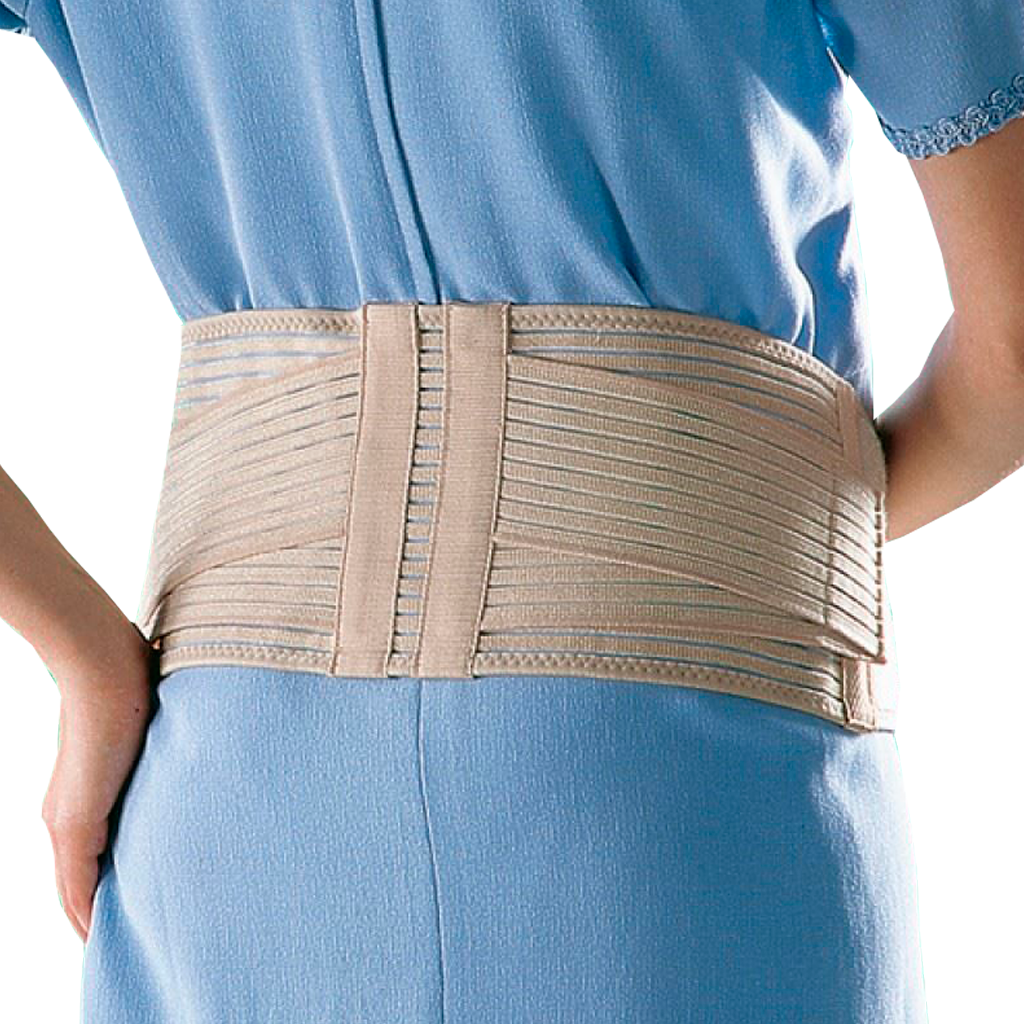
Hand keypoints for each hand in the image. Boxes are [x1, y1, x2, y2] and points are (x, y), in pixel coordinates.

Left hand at [39, 619, 156, 942]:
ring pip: (75, 888)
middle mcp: (68, 813)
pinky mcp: (72, 822)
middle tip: (138, 934)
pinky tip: (98, 933)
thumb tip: (197, 750)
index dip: (112, 884)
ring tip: (126, 942)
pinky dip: (85, 912)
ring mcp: (67, 818)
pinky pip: (74, 885)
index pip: (95, 855)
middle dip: (108, 908)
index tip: (140, 905)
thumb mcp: (153, 728)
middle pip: (82, 879)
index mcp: (87, 795)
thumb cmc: (131, 682)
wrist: (100, 665)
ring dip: (96, 917)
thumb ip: (164, 752)